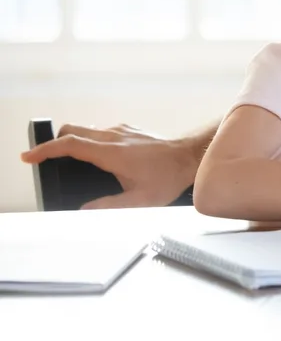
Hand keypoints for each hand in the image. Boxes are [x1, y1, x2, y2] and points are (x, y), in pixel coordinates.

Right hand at [20, 123, 203, 209]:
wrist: (191, 156)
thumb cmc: (169, 177)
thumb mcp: (139, 200)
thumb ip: (109, 206)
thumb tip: (84, 210)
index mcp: (111, 152)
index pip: (69, 144)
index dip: (45, 150)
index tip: (29, 157)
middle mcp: (114, 136)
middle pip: (72, 131)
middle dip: (54, 143)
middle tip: (45, 160)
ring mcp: (122, 130)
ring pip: (87, 130)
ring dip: (73, 142)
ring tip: (69, 162)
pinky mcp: (129, 130)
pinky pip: (102, 132)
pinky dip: (91, 141)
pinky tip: (97, 158)